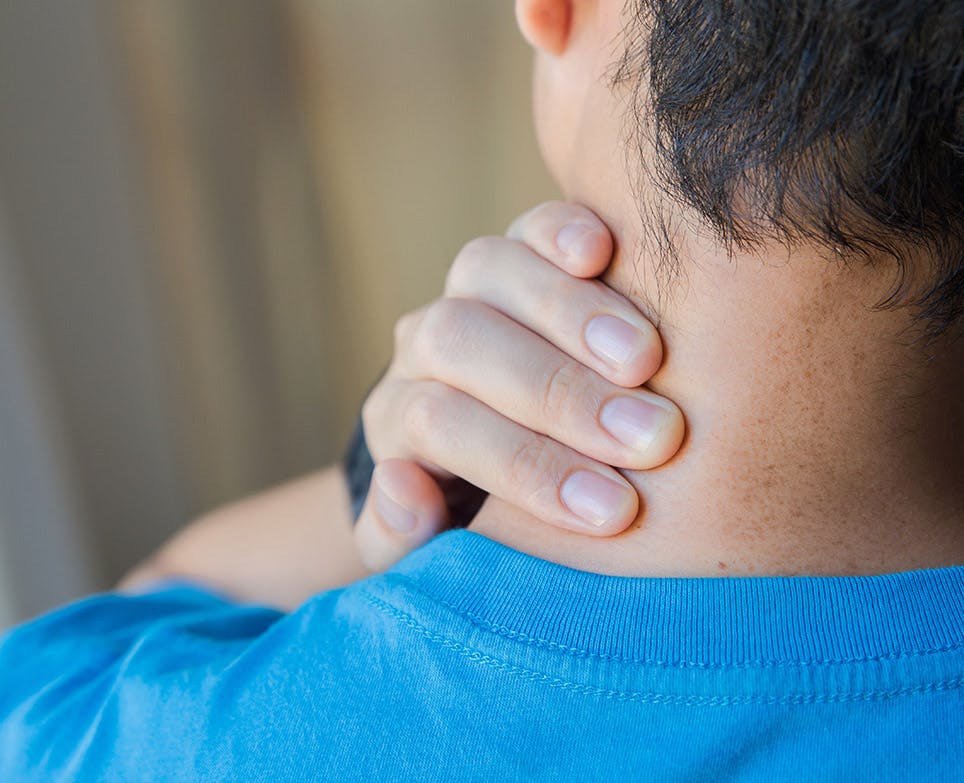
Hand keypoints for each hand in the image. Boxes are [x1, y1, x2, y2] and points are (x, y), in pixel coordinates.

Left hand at [355, 201, 683, 570]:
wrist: (497, 449)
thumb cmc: (481, 511)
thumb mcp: (434, 547)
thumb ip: (400, 538)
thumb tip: (403, 482)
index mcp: (398, 419)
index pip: (440, 425)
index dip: (526, 466)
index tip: (614, 511)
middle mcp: (424, 345)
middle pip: (463, 343)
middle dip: (561, 394)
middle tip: (652, 439)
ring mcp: (469, 288)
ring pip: (490, 271)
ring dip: (571, 314)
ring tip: (647, 362)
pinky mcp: (520, 250)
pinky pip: (530, 226)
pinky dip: (563, 231)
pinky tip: (606, 253)